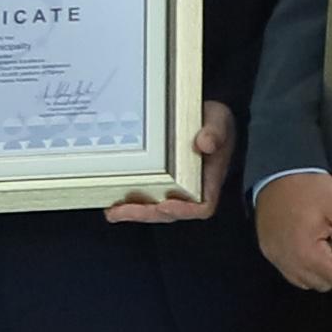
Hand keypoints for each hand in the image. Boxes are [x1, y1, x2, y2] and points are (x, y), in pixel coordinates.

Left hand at [101, 103, 233, 222]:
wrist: (201, 117)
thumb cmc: (213, 121)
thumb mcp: (218, 119)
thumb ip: (215, 131)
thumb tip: (205, 143)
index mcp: (209, 178)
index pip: (202, 205)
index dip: (184, 210)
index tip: (165, 205)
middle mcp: (192, 187)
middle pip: (172, 213)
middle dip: (146, 213)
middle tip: (124, 210)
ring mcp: (174, 186)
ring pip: (155, 210)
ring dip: (134, 213)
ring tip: (114, 211)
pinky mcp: (159, 181)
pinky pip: (146, 199)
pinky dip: (129, 202)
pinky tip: (112, 201)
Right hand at [257, 171, 331, 289]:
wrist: (277, 172)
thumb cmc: (302, 186)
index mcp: (304, 251)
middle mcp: (287, 259)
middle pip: (326, 282)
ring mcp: (276, 256)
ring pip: (309, 281)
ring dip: (326, 269)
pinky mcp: (271, 250)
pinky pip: (294, 271)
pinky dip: (309, 265)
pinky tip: (317, 246)